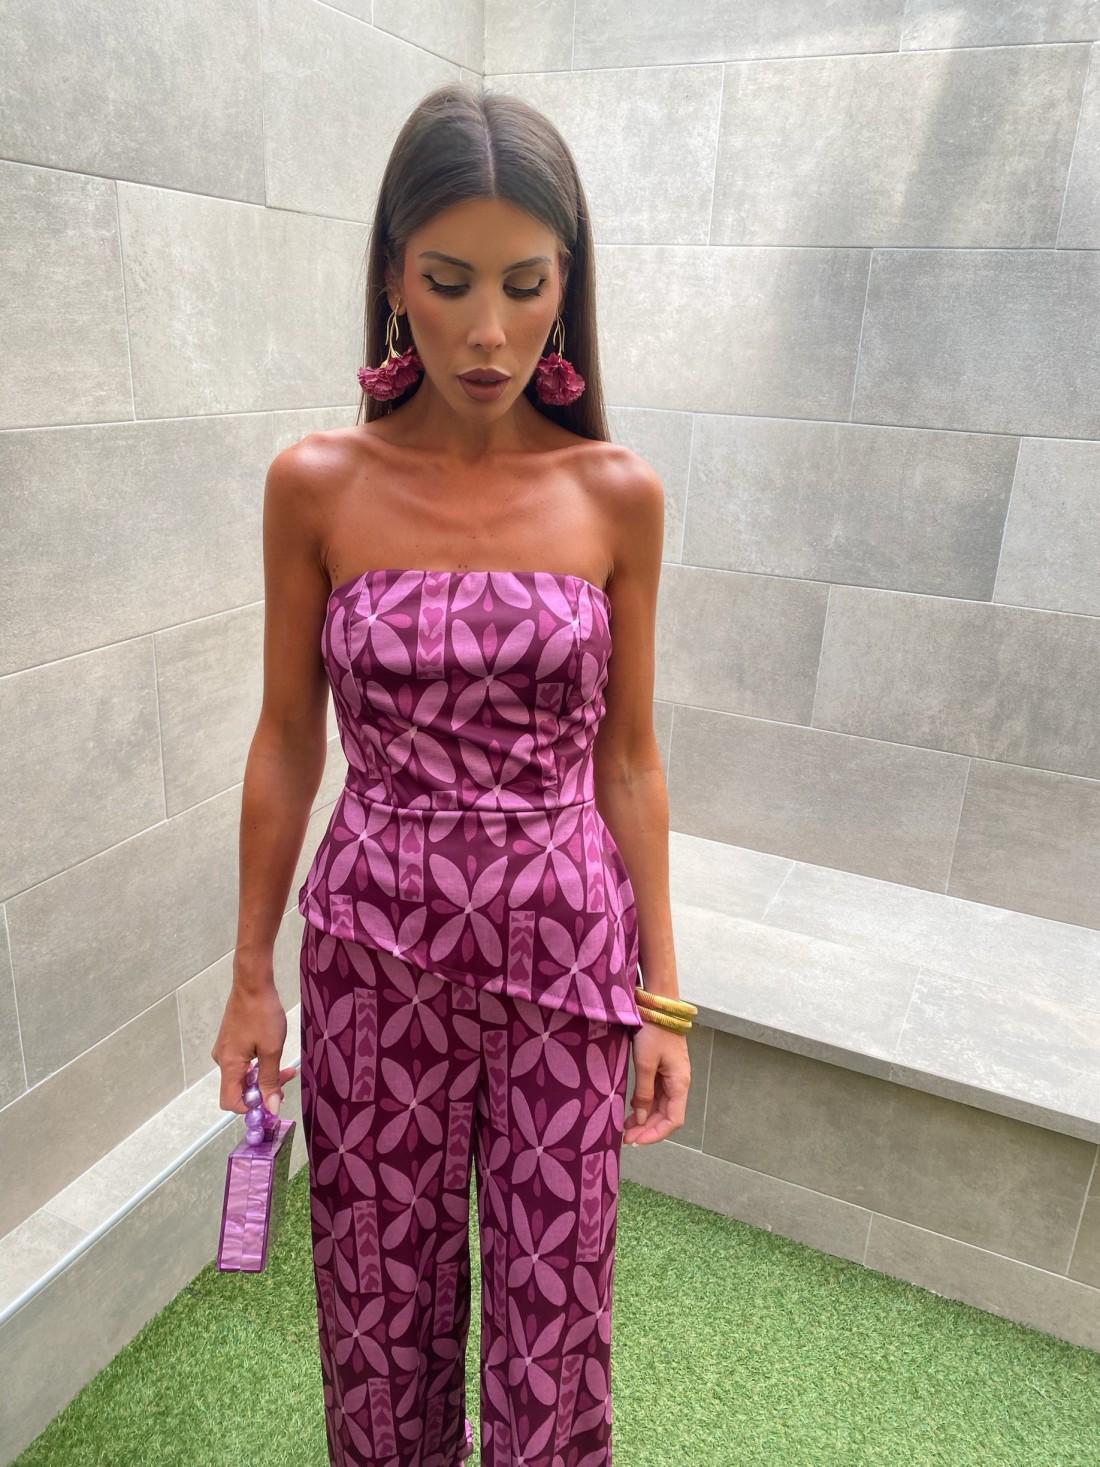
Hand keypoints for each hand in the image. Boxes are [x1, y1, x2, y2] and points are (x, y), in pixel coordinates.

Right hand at [211, 978, 298, 1116]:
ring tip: (285, 1068)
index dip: (251, 1107)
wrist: (253, 984)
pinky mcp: (231, 1040)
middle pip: (238, 1089)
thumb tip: (271, 1108)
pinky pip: (242, 1062)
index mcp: (228, 1065)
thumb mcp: (271, 1050)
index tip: (272, 1100)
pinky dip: (258, 1064)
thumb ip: (270, 1080)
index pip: (230, 1102)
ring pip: (242, 1075)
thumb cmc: (262, 1014)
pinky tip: (273, 1055)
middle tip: (286, 1081)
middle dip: (262, 1090)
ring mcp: (225, 1049)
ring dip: (263, 1076)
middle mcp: (222, 1060)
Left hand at [623, 1022, 689, 1145]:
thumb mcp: (645, 1064)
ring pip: (661, 1106)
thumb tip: (643, 1119)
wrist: (658, 1006)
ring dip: (646, 1119)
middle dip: (648, 1129)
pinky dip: (645, 1105)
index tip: (636, 1141)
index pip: (673, 1120)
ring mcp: (672, 1076)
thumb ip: (644, 1093)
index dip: (656, 1134)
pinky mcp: (663, 1069)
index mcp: (680, 1083)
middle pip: (666, 1115)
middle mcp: (679, 1083)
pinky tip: (632, 1109)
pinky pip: (656, 1094)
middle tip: (626, 1138)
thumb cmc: (653, 1033)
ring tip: (626, 1128)